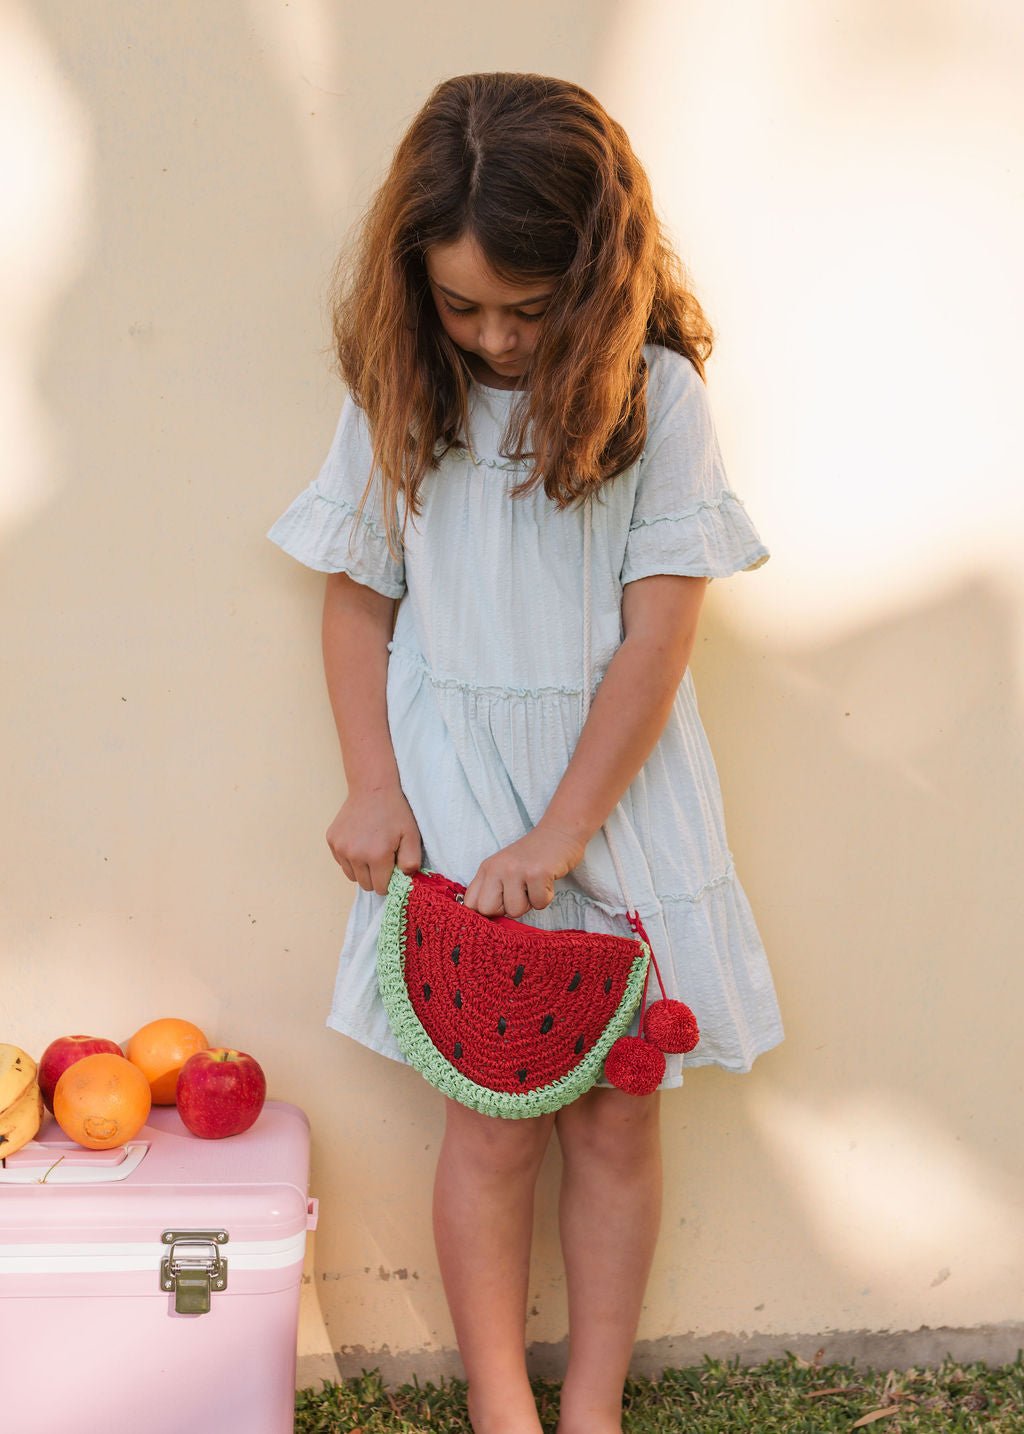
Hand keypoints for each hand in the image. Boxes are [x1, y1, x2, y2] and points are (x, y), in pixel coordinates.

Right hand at [326, 785, 421, 894]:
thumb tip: (405, 879)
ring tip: (371, 850)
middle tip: (383, 858)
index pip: (380, 888)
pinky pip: (342, 862)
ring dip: (362, 869)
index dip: (389, 880)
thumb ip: (411, 861)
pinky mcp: (332, 840)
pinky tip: (360, 842)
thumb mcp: (412, 835)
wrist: (373, 788)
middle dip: (375, 877)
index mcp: (377, 856)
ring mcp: (340, 848)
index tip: (392, 867)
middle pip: (365, 884)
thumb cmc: (395, 812)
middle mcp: (355, 855)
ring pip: (352, 875)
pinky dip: (350, 858)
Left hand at [463, 824, 585, 917]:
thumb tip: (485, 918)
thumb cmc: (532, 856)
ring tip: (535, 884)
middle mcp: (497, 867)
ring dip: (529, 903)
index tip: (502, 904)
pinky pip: (539, 904)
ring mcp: (517, 870)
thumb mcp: (504, 867)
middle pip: (488, 910)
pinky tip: (546, 881)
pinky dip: (546, 897)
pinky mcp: (538, 873)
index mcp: (487, 868)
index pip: (470, 903)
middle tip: (521, 893)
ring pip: (515, 911)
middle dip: (507, 909)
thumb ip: (492, 888)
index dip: (486, 911)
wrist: (560, 832)